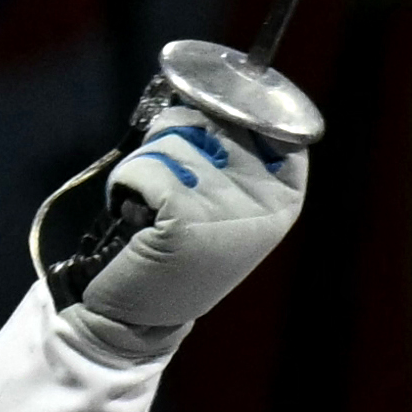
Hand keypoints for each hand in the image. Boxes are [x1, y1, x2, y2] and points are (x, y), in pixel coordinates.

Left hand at [72, 115, 306, 338]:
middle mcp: (266, 202)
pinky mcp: (185, 221)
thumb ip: (229, 152)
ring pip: (173, 138)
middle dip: (176, 136)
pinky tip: (133, 219)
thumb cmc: (179, 252)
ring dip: (146, 165)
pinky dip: (126, 185)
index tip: (210, 124)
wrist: (145, 319)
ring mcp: (227, 211)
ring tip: (151, 210)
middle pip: (213, 118)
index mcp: (285, 195)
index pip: (270, 120)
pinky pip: (143, 167)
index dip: (234, 108)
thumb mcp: (221, 202)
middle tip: (168, 182)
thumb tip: (202, 91)